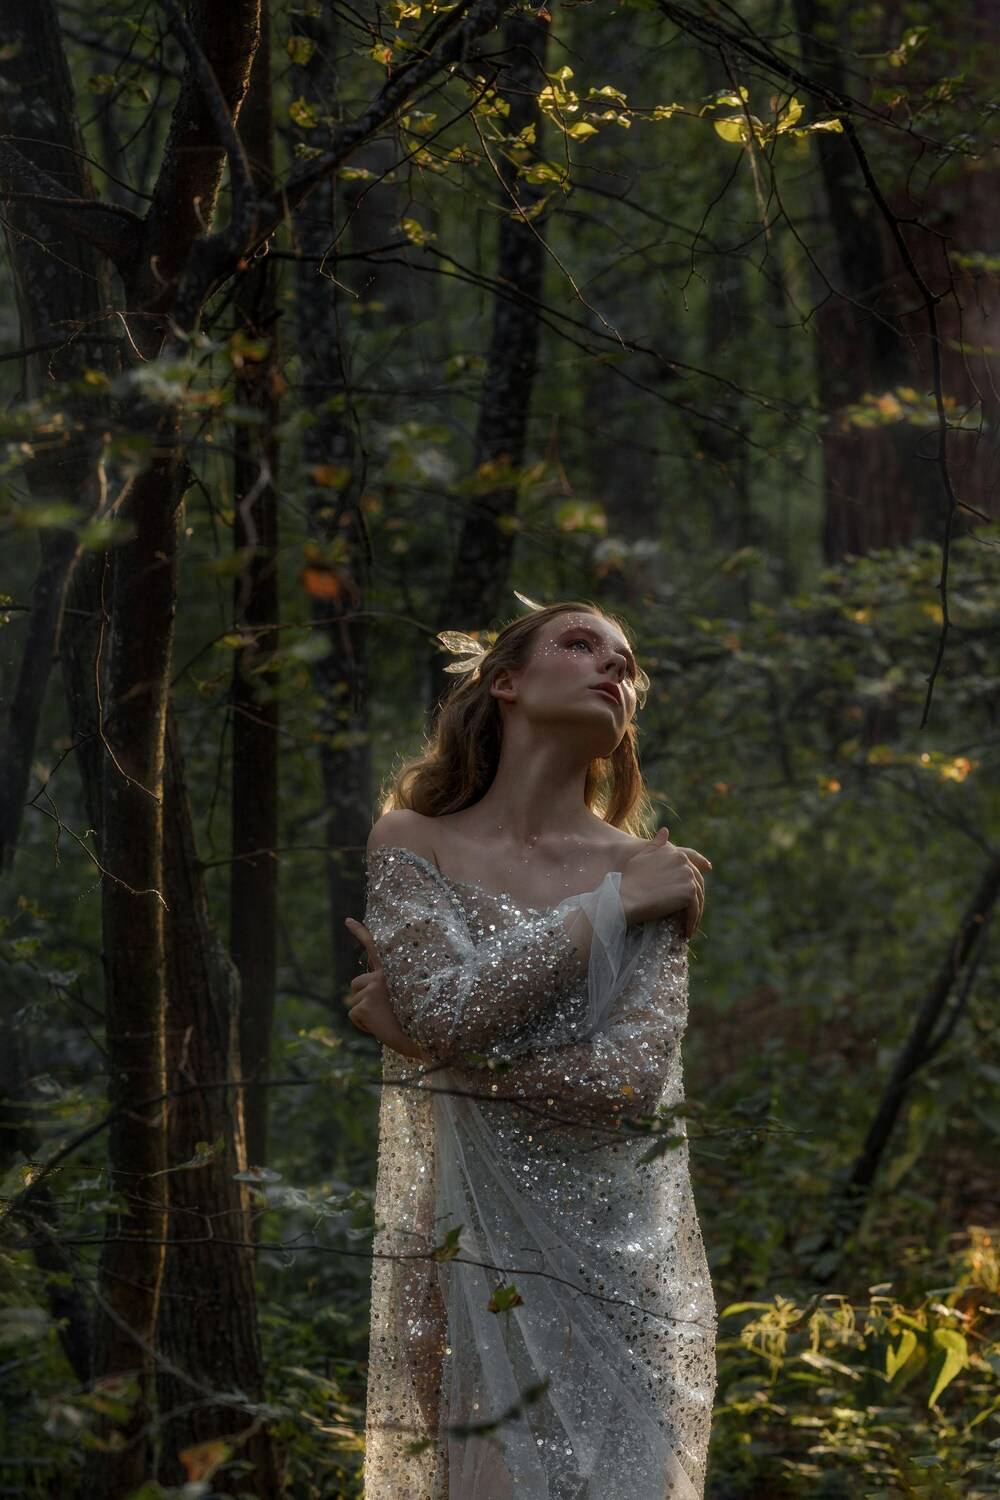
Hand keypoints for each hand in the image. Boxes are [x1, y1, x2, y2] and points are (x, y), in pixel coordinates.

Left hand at [344, 917, 432, 1062]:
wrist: (424, 1037)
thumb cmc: (418, 1020)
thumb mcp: (406, 996)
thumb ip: (389, 988)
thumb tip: (376, 993)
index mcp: (394, 970)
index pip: (374, 947)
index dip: (360, 932)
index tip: (347, 920)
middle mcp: (381, 976)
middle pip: (357, 983)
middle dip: (363, 997)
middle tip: (384, 1011)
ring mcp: (372, 989)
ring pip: (355, 1001)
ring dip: (365, 1013)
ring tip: (386, 1019)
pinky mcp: (365, 1005)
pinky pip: (353, 1014)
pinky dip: (362, 1024)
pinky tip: (379, 1027)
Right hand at [619, 827, 711, 937]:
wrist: (624, 897)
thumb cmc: (628, 879)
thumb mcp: (641, 857)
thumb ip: (656, 845)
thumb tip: (666, 831)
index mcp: (674, 852)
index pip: (692, 860)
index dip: (701, 865)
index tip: (708, 869)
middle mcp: (683, 861)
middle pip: (697, 882)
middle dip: (696, 898)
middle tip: (690, 913)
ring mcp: (687, 876)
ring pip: (698, 898)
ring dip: (694, 913)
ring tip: (688, 926)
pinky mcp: (689, 893)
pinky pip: (694, 910)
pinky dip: (692, 922)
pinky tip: (686, 932)